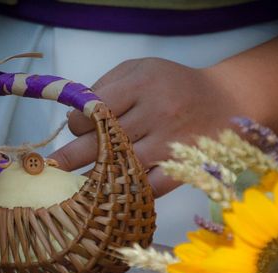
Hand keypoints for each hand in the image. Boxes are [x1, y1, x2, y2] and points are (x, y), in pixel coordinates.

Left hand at [51, 58, 243, 196]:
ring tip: (72, 190)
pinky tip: (110, 198)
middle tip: (51, 169)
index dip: (78, 123)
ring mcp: (171, 143)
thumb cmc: (173, 84)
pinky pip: (150, 188)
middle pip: (104, 141)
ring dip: (95, 180)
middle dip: (72, 157)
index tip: (76, 129)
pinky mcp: (184, 167)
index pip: (96, 109)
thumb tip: (74, 116)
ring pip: (123, 167)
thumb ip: (105, 86)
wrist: (227, 101)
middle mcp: (157, 113)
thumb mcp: (140, 69)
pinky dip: (128, 194)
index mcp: (143, 84)